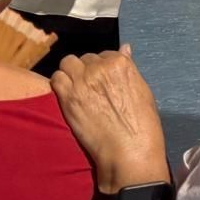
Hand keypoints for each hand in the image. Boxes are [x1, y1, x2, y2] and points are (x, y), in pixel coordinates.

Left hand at [50, 45, 169, 190]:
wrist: (129, 151)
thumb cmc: (142, 125)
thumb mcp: (143, 91)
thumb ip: (129, 69)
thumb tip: (124, 49)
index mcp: (121, 63)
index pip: (105, 54)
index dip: (103, 68)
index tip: (104, 82)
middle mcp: (100, 67)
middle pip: (85, 59)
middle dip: (87, 70)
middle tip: (90, 88)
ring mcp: (82, 81)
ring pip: (67, 63)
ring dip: (70, 73)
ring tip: (75, 90)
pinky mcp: (68, 97)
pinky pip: (56, 79)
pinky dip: (59, 85)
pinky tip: (67, 97)